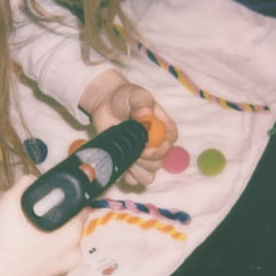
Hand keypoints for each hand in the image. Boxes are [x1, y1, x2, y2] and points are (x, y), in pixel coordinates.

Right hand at [0, 175, 86, 275]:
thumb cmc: (0, 244)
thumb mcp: (8, 205)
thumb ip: (24, 185)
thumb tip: (33, 181)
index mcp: (71, 234)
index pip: (80, 207)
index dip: (67, 199)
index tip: (51, 197)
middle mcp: (74, 255)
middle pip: (70, 228)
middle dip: (56, 220)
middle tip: (32, 217)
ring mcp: (63, 273)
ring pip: (60, 246)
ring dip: (49, 238)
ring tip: (24, 236)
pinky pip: (51, 262)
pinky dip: (42, 255)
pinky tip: (22, 254)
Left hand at [79, 69, 176, 185]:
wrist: (105, 104)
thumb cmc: (125, 97)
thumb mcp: (136, 95)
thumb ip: (141, 104)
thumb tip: (145, 114)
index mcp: (165, 130)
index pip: (169, 145)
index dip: (159, 151)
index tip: (144, 149)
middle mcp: (157, 147)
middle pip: (158, 164)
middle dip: (144, 161)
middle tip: (129, 150)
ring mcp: (142, 158)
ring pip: (147, 176)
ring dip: (136, 171)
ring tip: (124, 156)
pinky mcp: (129, 165)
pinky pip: (133, 180)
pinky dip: (126, 176)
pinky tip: (119, 162)